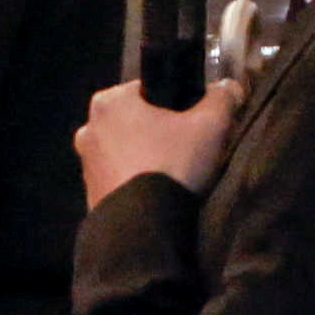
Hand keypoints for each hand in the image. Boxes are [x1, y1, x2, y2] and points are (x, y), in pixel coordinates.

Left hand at [77, 75, 236, 205]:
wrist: (143, 228)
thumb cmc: (173, 164)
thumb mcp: (210, 126)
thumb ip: (222, 99)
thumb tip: (229, 87)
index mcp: (109, 101)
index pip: (147, 91)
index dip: (175, 105)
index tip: (193, 124)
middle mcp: (88, 128)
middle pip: (135, 123)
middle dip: (158, 134)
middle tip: (186, 152)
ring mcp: (86, 164)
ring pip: (125, 153)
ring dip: (145, 160)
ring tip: (173, 178)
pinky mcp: (90, 195)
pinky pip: (119, 180)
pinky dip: (135, 184)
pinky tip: (156, 196)